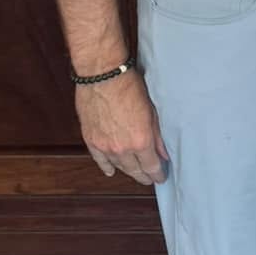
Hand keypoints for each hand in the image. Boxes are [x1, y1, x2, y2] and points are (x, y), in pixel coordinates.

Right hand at [75, 69, 168, 184]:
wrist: (102, 75)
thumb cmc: (129, 87)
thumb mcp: (152, 111)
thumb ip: (158, 136)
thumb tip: (164, 153)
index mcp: (141, 141)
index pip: (151, 167)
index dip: (157, 175)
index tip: (161, 177)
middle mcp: (122, 148)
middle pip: (135, 170)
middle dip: (144, 176)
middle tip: (149, 179)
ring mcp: (105, 146)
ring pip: (118, 167)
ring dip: (127, 171)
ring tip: (135, 173)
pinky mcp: (91, 140)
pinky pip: (99, 160)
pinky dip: (106, 167)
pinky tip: (111, 171)